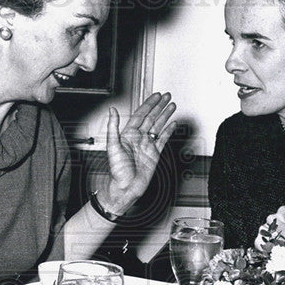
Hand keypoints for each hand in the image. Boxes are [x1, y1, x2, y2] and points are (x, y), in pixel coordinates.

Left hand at [100, 92, 176, 212]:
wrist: (125, 188)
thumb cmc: (117, 172)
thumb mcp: (112, 147)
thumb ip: (113, 127)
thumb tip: (111, 111)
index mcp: (128, 135)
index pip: (141, 115)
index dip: (149, 104)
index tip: (155, 96)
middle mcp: (138, 138)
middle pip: (151, 117)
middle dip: (159, 106)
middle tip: (167, 96)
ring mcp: (147, 146)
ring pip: (158, 126)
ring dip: (165, 115)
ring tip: (172, 106)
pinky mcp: (154, 154)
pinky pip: (163, 139)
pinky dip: (168, 131)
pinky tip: (173, 124)